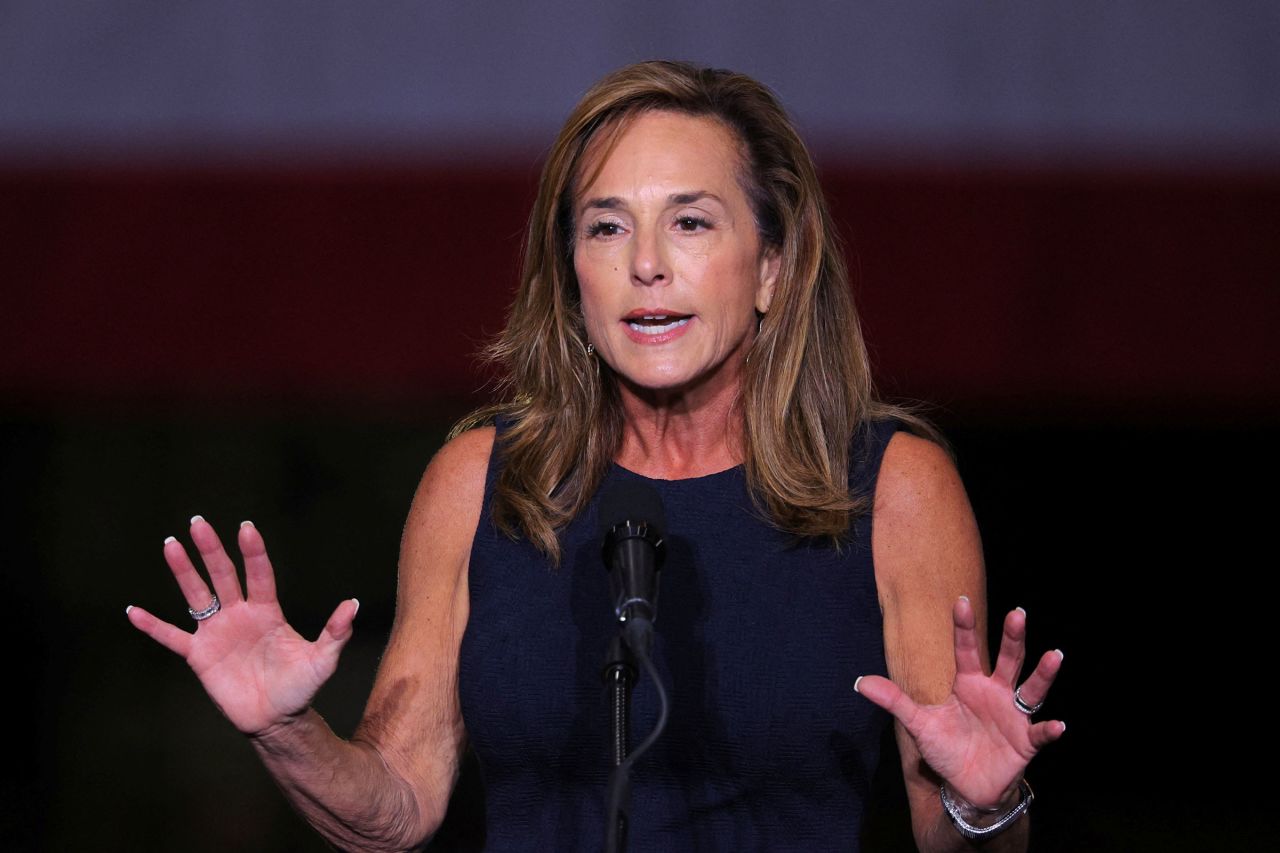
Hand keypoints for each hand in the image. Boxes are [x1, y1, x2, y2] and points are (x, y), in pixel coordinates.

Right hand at [127, 516, 358, 736]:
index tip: (246, 527)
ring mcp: (216, 633)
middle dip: (211, 549)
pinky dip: (153, 626)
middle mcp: (239, 615)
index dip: (253, 552)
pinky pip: (171, 637)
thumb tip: (353, 605)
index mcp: (267, 612)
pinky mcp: (199, 655)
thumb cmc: (300, 687)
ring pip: (196, 595)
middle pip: (223, 575)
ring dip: (182, 571)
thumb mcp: (322, 660)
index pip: (259, 574)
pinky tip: (133, 611)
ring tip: (170, 545)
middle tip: (198, 522)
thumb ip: (335, 633)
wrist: (276, 719)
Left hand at [855, 597, 1064, 809]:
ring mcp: (1013, 715)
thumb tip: (860, 682)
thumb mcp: (918, 723)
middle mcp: (994, 693)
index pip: (965, 650)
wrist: (967, 785)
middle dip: (1013, 638)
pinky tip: (1058, 725)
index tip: (960, 600)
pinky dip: (1049, 729)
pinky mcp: (1025, 741)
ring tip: (1055, 656)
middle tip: (1017, 613)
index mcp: (968, 684)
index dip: (963, 627)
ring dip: (1043, 674)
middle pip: (1007, 660)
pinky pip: (1040, 733)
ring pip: (1031, 690)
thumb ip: (894, 701)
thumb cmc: (946, 747)